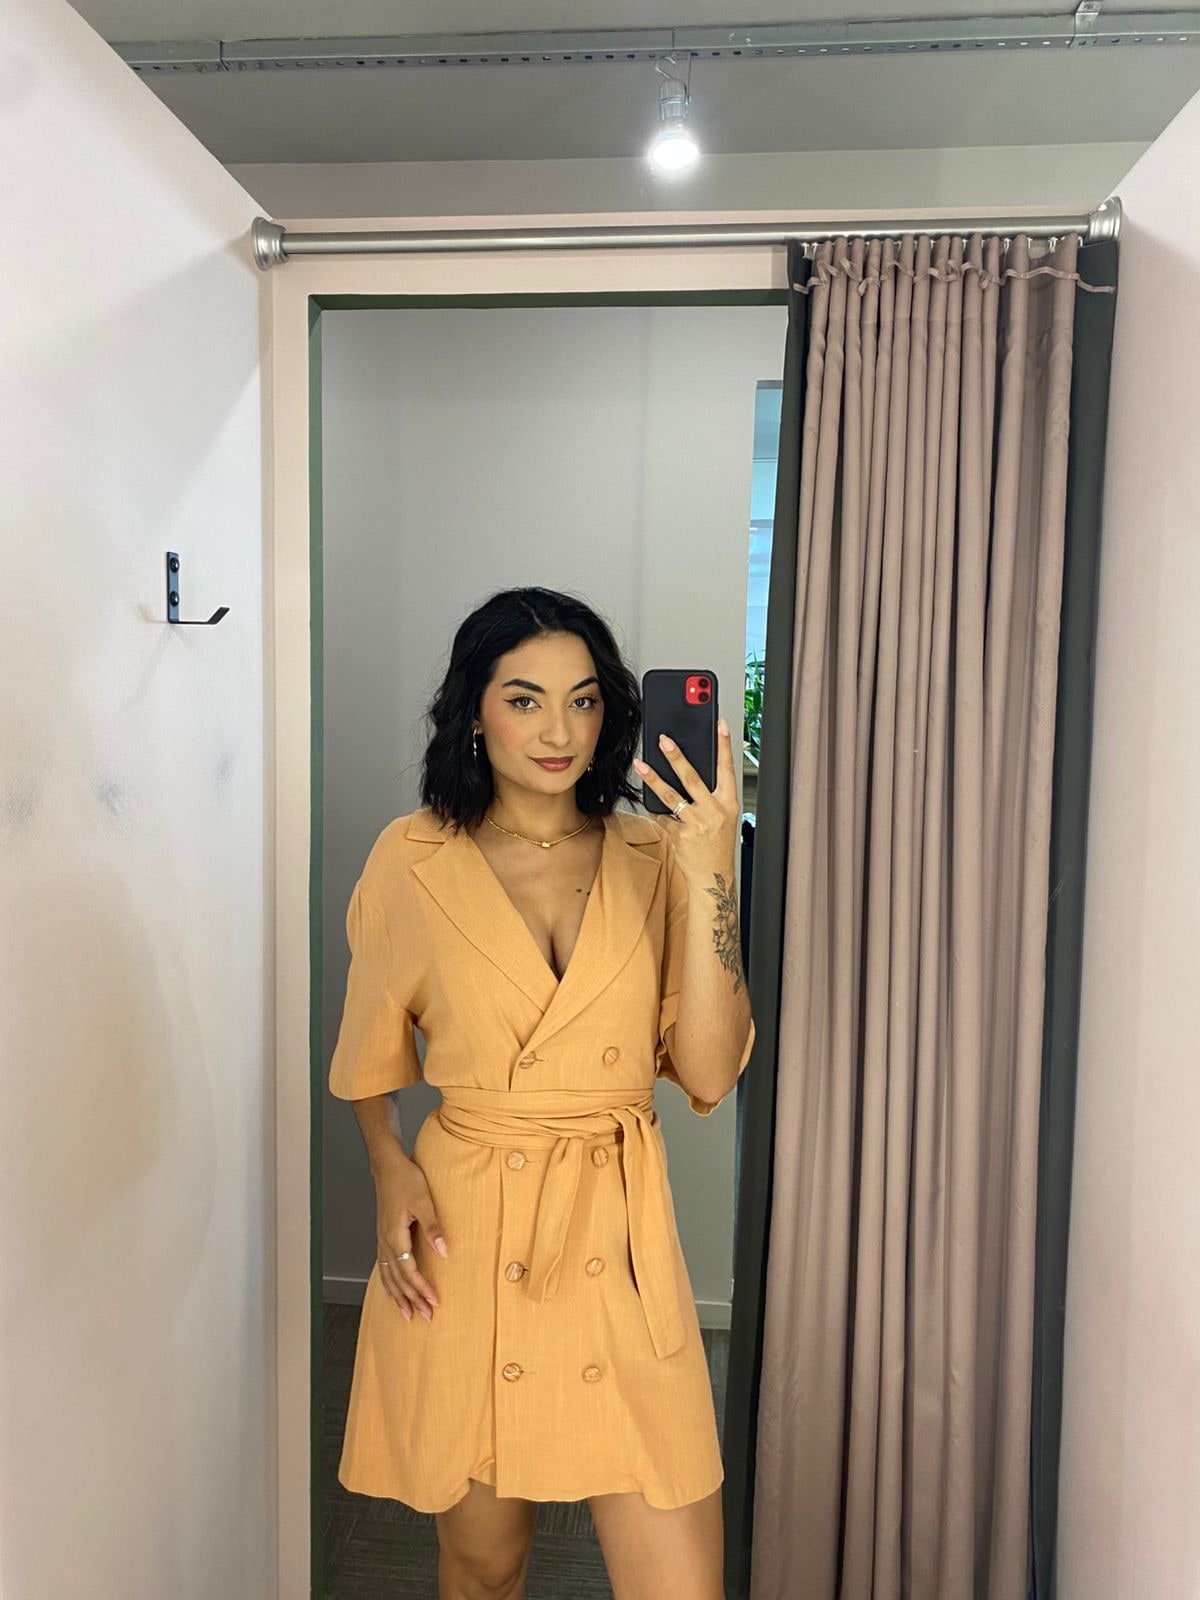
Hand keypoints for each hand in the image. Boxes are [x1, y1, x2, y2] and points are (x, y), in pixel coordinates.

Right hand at [373, 1151, 447, 1321]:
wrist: (388, 1167)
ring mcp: (382, 1241)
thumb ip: (433, 1228)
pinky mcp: (383, 1237)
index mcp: (395, 1236)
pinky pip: (383, 1268)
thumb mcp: (424, 1202)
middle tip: (425, 1316)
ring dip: (398, 1297)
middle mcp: (385, 1242)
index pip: (409, 1271)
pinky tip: (392, 1291)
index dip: (421, 1288)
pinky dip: (388, 1284)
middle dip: (411, 1299)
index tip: (434, 1301)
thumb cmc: (405, 1180)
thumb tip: (443, 1251)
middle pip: (398, 1279)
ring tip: (407, 1314)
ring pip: (388, 1276)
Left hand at [633, 715, 740, 884]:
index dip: (724, 745)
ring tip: (641, 765)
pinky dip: (657, 811)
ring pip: (671, 795)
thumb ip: (711, 797)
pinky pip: (663, 817)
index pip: (728, 768)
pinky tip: (652, 805)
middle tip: (664, 740)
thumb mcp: (724, 818)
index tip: (719, 725)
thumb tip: (689, 773)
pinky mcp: (680, 835)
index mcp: (729, 803)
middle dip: (676, 757)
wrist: (712, 877)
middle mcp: (714, 811)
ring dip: (654, 778)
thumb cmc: (718, 845)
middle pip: (692, 778)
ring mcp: (696, 824)